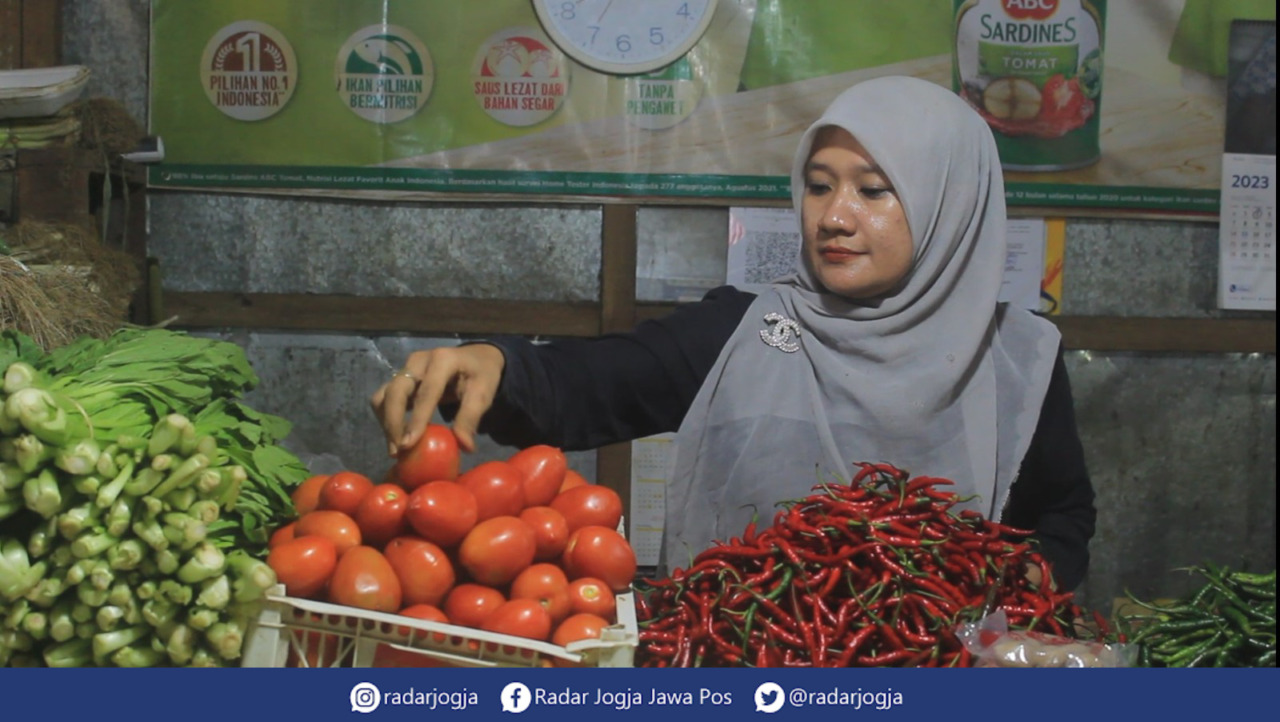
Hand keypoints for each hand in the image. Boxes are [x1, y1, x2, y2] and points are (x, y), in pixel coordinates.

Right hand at [369, 343, 505, 455]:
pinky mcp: (401, 377)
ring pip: (385, 395)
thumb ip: (471, 418)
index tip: (408, 445)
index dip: (416, 420)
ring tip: (396, 448)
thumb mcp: (483, 393)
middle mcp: (419, 361)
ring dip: (386, 422)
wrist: (476, 357)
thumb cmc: (481, 374)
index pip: (426, 392)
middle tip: (398, 451)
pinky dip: (386, 417)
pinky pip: (384, 397)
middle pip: (396, 391)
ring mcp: (407, 367)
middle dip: (393, 422)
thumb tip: (465, 447)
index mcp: (443, 360)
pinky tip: (396, 435)